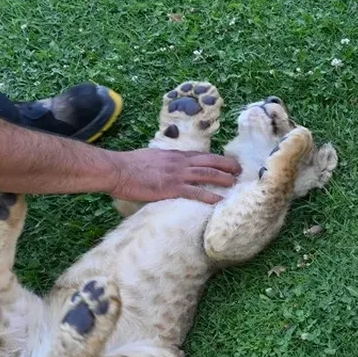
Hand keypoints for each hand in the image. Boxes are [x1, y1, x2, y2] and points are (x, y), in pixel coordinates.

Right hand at [108, 149, 240, 203]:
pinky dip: (209, 196)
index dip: (216, 159)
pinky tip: (219, 200)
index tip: (227, 163)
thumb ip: (163, 162)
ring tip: (235, 183)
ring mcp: (177, 174)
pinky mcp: (171, 188)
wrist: (118, 169)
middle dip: (226, 165)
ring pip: (207, 174)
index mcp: (174, 155)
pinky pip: (195, 192)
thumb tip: (167, 168)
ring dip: (223, 178)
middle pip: (209, 161)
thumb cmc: (129, 166)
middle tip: (239, 170)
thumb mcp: (151, 158)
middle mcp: (179, 162)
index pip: (200, 155)